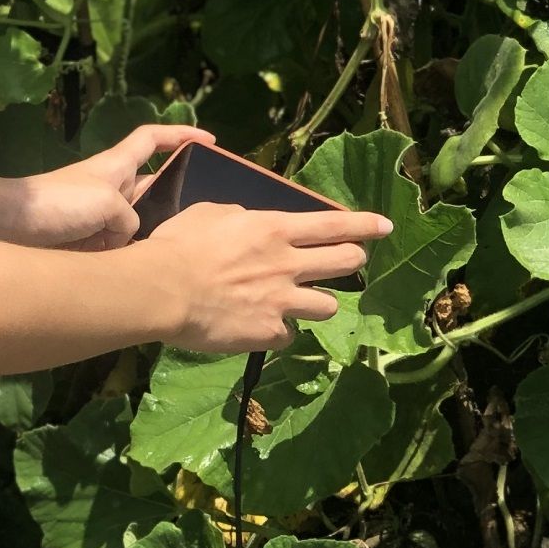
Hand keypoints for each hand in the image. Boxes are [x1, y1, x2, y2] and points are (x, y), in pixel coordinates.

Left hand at [0, 124, 214, 249]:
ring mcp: (99, 215)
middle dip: (173, 202)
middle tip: (201, 220)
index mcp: (117, 165)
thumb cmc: (59, 202)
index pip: (153, 139)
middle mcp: (111, 187)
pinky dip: (128, 256)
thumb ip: (130, 221)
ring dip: (151, 236)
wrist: (12, 227)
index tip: (209, 141)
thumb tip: (126, 239)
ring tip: (180, 250)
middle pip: (153, 188)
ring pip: (138, 224)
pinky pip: (120, 247)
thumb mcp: (107, 204)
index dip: (181, 134)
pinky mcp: (88, 241)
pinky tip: (143, 270)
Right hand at [143, 204, 391, 352]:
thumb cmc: (181, 244)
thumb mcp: (213, 213)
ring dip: (318, 302)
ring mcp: (282, 302)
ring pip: (328, 306)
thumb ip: (242, 217)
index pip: (336, 224)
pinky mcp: (268, 333)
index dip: (365, 225)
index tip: (385, 227)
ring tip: (302, 302)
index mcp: (276, 229)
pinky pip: (288, 334)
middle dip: (354, 259)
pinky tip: (264, 327)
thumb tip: (251, 221)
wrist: (164, 290)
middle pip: (346, 262)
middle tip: (351, 260)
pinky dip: (280, 331)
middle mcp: (289, 264)